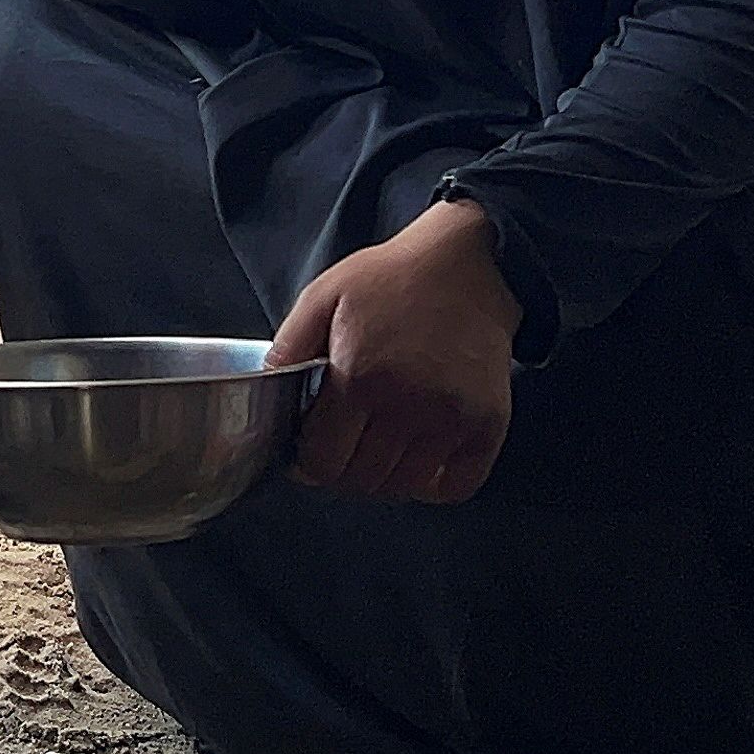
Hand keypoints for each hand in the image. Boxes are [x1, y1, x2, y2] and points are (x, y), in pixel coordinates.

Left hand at [267, 200, 521, 503]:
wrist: (467, 264)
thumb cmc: (393, 280)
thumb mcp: (323, 297)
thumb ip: (288, 347)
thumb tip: (266, 391)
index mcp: (360, 377)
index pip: (323, 462)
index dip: (308, 463)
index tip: (310, 450)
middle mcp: (408, 405)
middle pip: (361, 482)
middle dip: (342, 470)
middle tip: (344, 445)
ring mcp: (452, 419)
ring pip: (404, 488)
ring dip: (384, 477)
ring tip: (378, 446)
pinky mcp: (487, 425)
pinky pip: (455, 488)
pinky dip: (432, 485)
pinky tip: (419, 456)